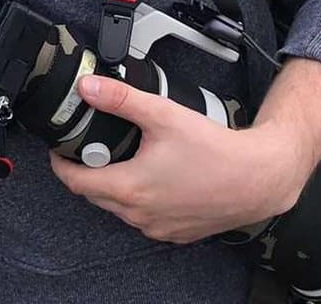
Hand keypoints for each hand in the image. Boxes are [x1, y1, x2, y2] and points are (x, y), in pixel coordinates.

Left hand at [49, 73, 318, 244]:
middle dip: (88, 171)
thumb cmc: (216, 151)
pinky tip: (155, 178)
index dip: (61, 163)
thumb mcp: (163, 115)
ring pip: (120, 209)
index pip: (74, 182)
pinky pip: (144, 219)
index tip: (61, 148)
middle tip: (94, 146)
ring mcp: (157, 228)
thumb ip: (122, 99)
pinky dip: (141, 200)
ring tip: (125, 157)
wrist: (259, 178)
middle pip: (95, 196)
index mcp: (129, 189)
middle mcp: (139, 215)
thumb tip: (89, 88)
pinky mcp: (175, 233)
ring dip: (115, 186)